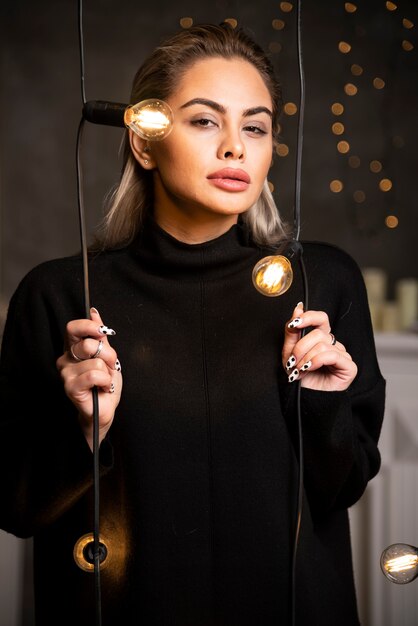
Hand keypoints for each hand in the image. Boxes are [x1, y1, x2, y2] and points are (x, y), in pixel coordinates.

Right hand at [56, 307, 122, 449]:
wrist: (105, 407)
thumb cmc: (104, 382)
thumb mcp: (107, 355)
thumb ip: (99, 334)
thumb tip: (94, 312)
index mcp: (73, 348)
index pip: (73, 328)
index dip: (89, 326)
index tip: (104, 332)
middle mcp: (66, 359)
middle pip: (89, 344)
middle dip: (108, 355)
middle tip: (110, 366)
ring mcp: (66, 374)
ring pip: (97, 362)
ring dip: (108, 372)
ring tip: (105, 380)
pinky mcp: (70, 387)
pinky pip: (95, 375)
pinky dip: (105, 382)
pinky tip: (102, 387)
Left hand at [282, 303, 357, 391]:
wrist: (304, 401)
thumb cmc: (299, 378)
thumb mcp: (289, 353)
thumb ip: (292, 332)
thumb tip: (298, 308)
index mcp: (321, 339)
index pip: (321, 319)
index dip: (309, 317)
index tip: (294, 323)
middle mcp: (334, 345)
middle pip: (318, 333)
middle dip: (300, 347)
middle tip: (292, 362)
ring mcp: (343, 355)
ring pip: (323, 344)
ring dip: (305, 358)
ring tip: (299, 370)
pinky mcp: (349, 367)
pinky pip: (331, 355)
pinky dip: (316, 361)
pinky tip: (309, 369)